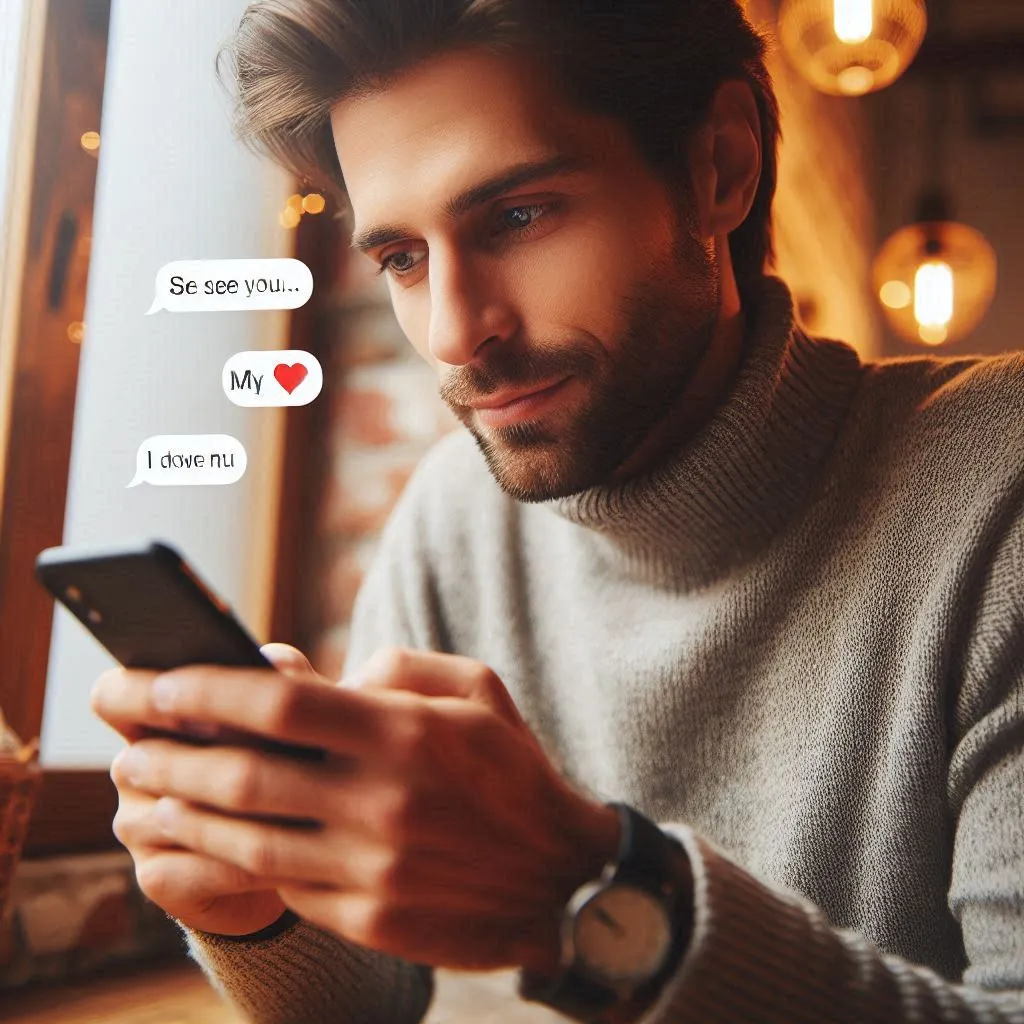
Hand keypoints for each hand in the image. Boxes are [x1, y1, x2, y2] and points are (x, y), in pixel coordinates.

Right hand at [92, 644, 321, 936]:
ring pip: (172, 816)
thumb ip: (287, 681)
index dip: (138, 694)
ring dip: (234, 814)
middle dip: (209, 755)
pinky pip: (191, 868)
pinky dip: (242, 861)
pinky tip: (287, 857)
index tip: (183, 690)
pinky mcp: (157, 878)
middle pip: (144, 759)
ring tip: (297, 809)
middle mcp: (134, 770)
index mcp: (155, 718)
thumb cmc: (292, 764)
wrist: (297, 849)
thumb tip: (279, 661)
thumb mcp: (296, 718)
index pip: (114, 697)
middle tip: (266, 751)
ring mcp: (138, 827)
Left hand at [98, 646, 619, 970]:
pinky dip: (216, 863)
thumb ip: (400, 666)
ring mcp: (370, 865)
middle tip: (120, 736)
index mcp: (405, 733)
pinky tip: (180, 844)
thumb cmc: (513, 772)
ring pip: (243, 837)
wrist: (561, 881)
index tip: (156, 680)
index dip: (206, 690)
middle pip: (242, 773)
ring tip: (135, 788)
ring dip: (176, 809)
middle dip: (165, 750)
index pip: (280, 705)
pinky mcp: (365, 915)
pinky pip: (272, 887)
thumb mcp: (478, 691)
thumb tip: (326, 677)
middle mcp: (381, 800)